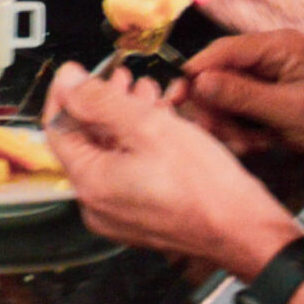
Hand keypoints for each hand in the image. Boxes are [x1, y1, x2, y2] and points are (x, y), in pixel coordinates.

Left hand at [43, 65, 299, 276]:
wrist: (246, 232)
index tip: (77, 70)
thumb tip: (68, 81)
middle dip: (104, 103)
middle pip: (86, 141)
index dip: (66, 94)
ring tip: (149, 95)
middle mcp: (95, 204)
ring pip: (110, 153)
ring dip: (125, 119)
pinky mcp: (140, 216)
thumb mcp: (149, 127)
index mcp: (89, 183)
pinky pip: (128, 172)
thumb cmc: (206, 186)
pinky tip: (161, 123)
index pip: (57, 129)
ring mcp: (118, 214)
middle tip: (124, 78)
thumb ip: (100, 101)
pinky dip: (139, 144)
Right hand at [177, 31, 303, 178]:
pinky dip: (245, 131)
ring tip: (247, 145)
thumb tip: (198, 81)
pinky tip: (259, 146)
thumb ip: (243, 95)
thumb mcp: (293, 111)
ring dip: (230, 124)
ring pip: (229, 99)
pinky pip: (245, 114)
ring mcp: (277, 83)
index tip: (174, 100)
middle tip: (218, 135)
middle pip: (221, 76)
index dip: (195, 74)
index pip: (222, 52)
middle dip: (215, 107)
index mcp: (281, 46)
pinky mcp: (279, 105)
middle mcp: (275, 59)